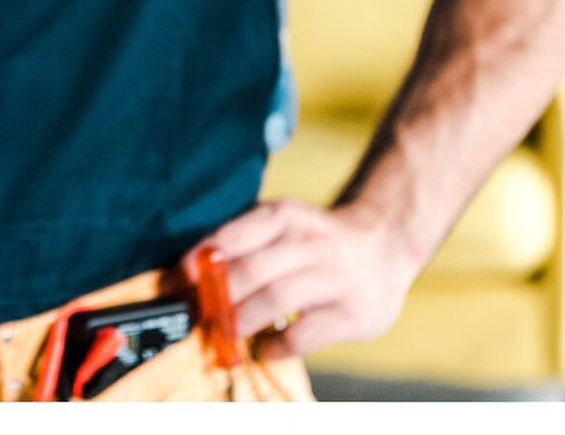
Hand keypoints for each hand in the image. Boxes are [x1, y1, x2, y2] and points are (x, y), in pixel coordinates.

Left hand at [191, 198, 424, 360]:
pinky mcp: (354, 313)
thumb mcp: (286, 224)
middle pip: (252, 271)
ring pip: (276, 299)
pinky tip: (264, 347)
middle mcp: (313, 243)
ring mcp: (336, 278)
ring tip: (226, 333)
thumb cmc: (318, 240)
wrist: (387, 243)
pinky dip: (276, 345)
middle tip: (199, 315)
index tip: (177, 281)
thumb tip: (189, 274)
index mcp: (288, 216)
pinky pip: (304, 334)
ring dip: (241, 320)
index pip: (236, 234)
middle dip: (218, 297)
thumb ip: (245, 241)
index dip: (202, 259)